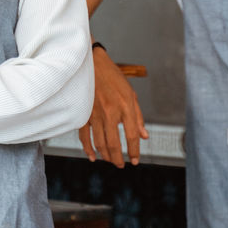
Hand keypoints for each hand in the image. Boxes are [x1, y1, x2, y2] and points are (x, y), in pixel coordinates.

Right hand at [78, 47, 147, 166]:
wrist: (91, 63)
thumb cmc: (112, 76)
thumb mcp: (130, 93)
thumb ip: (138, 116)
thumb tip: (144, 136)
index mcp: (125, 106)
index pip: (132, 136)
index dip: (134, 151)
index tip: (135, 160)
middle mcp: (110, 112)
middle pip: (114, 144)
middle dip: (118, 159)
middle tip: (120, 165)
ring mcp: (95, 114)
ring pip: (99, 143)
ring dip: (105, 156)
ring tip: (109, 160)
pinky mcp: (83, 113)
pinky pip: (84, 136)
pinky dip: (88, 149)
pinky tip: (92, 156)